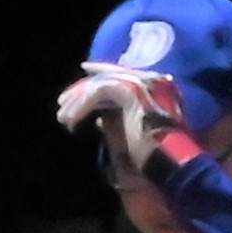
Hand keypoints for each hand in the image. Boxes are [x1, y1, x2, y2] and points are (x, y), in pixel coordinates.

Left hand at [56, 63, 197, 184]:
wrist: (168, 160)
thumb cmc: (154, 152)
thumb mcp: (131, 132)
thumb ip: (117, 120)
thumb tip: (98, 118)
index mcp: (153, 87)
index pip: (120, 75)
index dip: (99, 73)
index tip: (81, 76)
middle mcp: (149, 80)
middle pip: (107, 77)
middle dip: (81, 91)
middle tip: (63, 104)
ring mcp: (141, 83)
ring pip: (100, 85)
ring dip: (78, 102)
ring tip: (64, 119)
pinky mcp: (131, 91)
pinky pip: (98, 92)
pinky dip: (81, 107)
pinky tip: (72, 122)